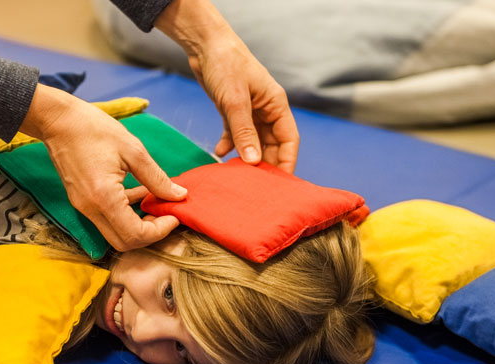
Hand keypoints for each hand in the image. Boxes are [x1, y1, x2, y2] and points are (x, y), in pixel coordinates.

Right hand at [20, 84, 186, 250]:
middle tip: (166, 214)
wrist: (59, 120)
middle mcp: (91, 209)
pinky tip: (139, 192)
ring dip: (138, 225)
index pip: (135, 234)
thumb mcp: (133, 150)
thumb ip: (157, 177)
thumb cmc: (94, 129)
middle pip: (124, 243)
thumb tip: (179, 195)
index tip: (174, 215)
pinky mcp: (82, 202)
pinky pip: (107, 219)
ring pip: (115, 234)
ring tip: (155, 201)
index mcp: (104, 197)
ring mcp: (83, 207)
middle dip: (150, 234)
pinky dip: (126, 214)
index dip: (160, 231)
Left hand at [156, 0, 298, 173]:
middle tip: (255, 187)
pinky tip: (218, 154)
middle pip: (271, 145)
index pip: (289, 140)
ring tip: (237, 176)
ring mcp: (249, 112)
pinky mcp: (232, 112)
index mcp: (276, 105)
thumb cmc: (226, 65)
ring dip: (245, 158)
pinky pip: (234, 135)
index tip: (280, 185)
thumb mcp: (235, 100)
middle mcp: (266, 111)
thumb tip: (253, 161)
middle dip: (263, 165)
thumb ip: (244, 131)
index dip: (286, 162)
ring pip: (252, 143)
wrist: (205, 46)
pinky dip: (228, 145)